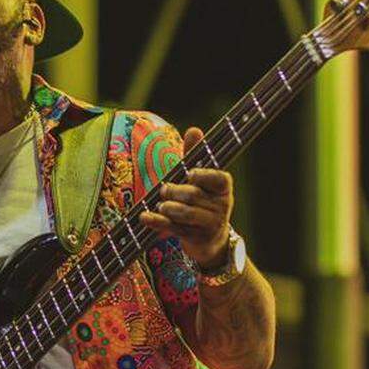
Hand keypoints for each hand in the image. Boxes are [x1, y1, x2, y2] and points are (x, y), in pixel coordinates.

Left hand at [139, 127, 233, 267]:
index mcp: (224, 188)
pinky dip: (157, 222)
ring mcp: (210, 224)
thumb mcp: (200, 179)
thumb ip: (194, 156)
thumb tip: (194, 129)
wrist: (211, 239)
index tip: (190, 174)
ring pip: (186, 213)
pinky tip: (144, 217)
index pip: (218, 178)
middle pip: (194, 195)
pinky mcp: (197, 238)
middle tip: (164, 189)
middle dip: (175, 191)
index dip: (203, 175)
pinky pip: (175, 229)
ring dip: (168, 207)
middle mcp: (221, 205)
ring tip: (161, 205)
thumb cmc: (202, 201)